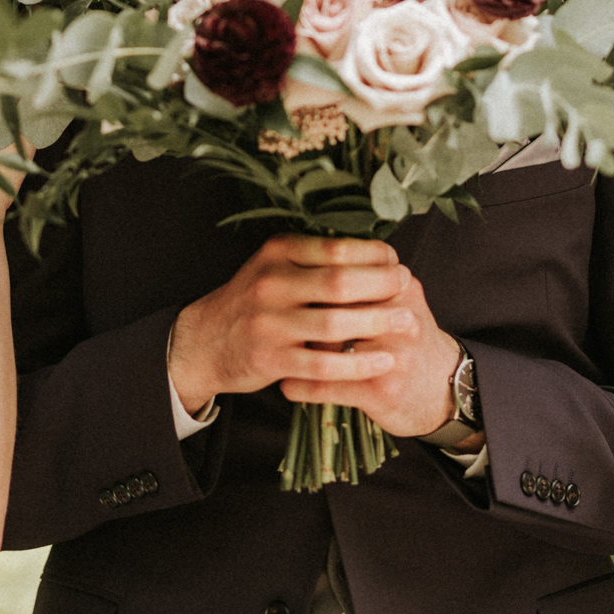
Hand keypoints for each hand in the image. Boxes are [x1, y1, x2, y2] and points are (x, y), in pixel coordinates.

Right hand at [168, 236, 420, 415]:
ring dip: (378, 323)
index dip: (374, 254)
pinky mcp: (270, 360)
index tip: (396, 260)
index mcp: (276, 253)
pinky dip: (358, 364)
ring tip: (408, 321)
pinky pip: (324, 366)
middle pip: (339, 282)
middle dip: (382, 284)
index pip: (336, 248)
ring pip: (335, 324)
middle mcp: (270, 283)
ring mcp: (268, 323)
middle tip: (408, 285)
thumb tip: (380, 252)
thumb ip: (315, 257)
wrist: (204, 340)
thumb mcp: (275, 266)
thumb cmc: (255, 300)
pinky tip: (384, 361)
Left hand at [279, 269, 461, 440]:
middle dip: (302, 312)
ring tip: (275, 348)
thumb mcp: (401, 300)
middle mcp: (402, 318)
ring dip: (296, 350)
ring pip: (329, 348)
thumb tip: (319, 254)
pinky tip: (287, 384)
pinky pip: (329, 387)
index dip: (314, 279)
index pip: (348, 272)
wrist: (446, 390)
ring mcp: (393, 356)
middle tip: (275, 315)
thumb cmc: (409, 340)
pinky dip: (303, 387)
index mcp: (402, 289)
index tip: (288, 285)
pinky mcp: (382, 391)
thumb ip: (369, 278)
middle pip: (336, 307)